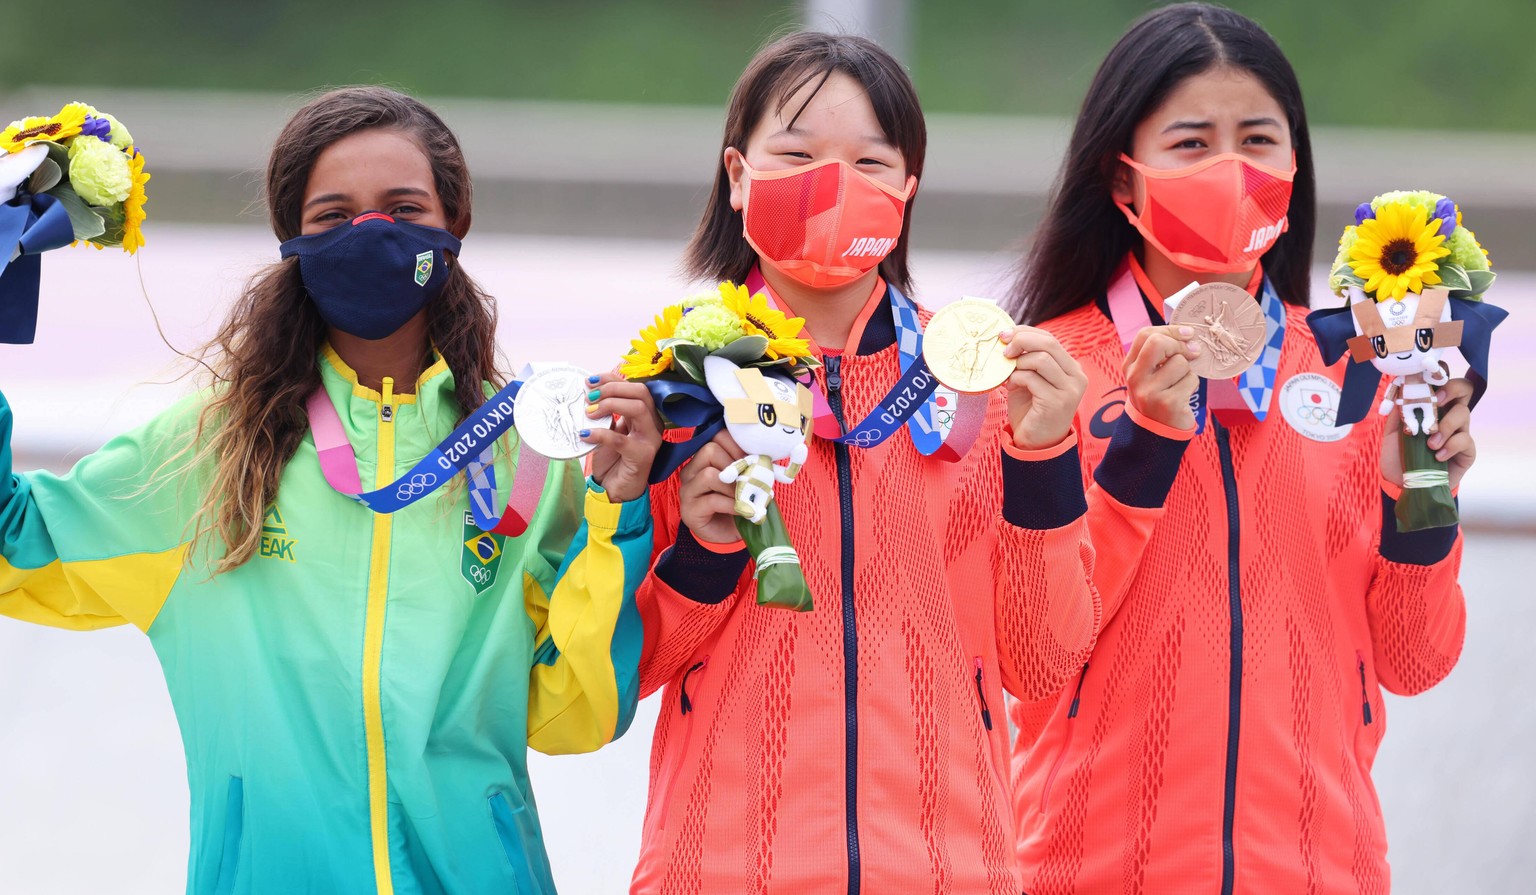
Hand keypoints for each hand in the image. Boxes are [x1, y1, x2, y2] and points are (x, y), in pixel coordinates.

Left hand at [582, 372, 662, 502]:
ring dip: (609, 405)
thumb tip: (589, 391)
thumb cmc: (612, 459)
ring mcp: (651, 439)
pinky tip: (585, 435)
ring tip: (588, 413)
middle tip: (588, 397)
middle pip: (641, 392)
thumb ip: (606, 412)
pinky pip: (621, 440)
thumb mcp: (608, 429)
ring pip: (638, 408)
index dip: (612, 379)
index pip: (635, 386)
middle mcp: (653, 423)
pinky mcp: (643, 456)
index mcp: (646, 414)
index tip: (589, 381)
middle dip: (612, 389)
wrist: (615, 490)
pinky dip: (600, 434)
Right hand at [679, 430, 746, 544]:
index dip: (738, 445)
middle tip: (749, 479)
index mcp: (704, 458)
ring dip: (733, 487)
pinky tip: (743, 511)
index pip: (716, 436)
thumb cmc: (735, 503)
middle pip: (709, 451)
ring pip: (708, 474)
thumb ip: (749, 466)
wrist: (726, 535)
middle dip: (735, 465)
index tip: (753, 459)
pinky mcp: (689, 510)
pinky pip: (711, 500)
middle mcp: (691, 470)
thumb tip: (764, 459)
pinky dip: (732, 505)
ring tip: (746, 497)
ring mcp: (687, 490)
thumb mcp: (744, 481)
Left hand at [1000, 325, 1087, 449]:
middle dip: (1021, 340)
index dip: (1025, 331)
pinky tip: (1011, 387)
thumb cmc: (1031, 410)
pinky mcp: (1058, 402)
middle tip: (1003, 349)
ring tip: (1009, 374)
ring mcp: (1070, 390)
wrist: (1036, 444)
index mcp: (1071, 367)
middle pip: (1049, 343)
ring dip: (1018, 363)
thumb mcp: (1029, 379)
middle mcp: (1076, 376)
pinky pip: (1032, 379)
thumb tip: (1008, 337)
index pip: (1050, 338)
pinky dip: (1017, 378)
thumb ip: (1026, 360)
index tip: (1004, 334)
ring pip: (1042, 359)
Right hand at [1123, 325, 1201, 430]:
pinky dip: (1192, 385)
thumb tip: (1189, 336)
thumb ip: (1162, 353)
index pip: (1145, 335)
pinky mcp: (1168, 403)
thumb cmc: (1158, 395)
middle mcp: (1135, 377)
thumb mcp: (1151, 373)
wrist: (1155, 431)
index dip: (1170, 330)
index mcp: (1130, 365)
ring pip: (1180, 363)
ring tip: (1180, 383)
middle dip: (1180, 345)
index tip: (1187, 334)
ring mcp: (1150, 391)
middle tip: (1191, 352)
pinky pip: (1190, 380)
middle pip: (1158, 343)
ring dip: (1188, 370)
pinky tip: (1183, 395)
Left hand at [1381, 377, 1476, 489]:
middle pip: (1464, 389)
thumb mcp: (1392, 432)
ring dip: (1445, 426)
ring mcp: (1460, 432)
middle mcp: (1449, 415)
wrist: (1403, 484)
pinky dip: (1450, 447)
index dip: (1441, 375)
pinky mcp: (1467, 451)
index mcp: (1433, 406)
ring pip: (1464, 414)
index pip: (1444, 382)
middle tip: (1437, 400)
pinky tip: (1437, 456)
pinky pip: (1465, 441)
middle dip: (1452, 390)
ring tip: (1430, 443)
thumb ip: (1398, 412)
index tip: (1427, 381)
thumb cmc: (1399, 455)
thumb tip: (1402, 390)